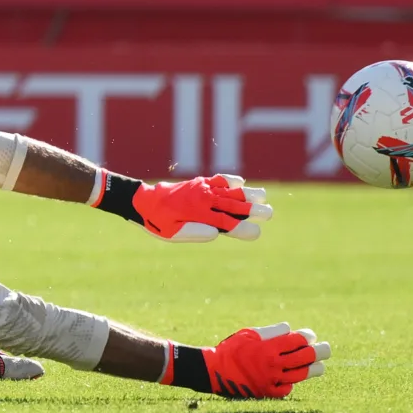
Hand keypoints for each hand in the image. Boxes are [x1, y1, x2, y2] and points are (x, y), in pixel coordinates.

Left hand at [135, 174, 270, 240]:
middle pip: (233, 204)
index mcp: (198, 214)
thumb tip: (215, 233)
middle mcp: (202, 200)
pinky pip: (217, 180)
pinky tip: (240, 183)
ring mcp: (202, 189)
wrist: (143, 200)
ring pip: (229, 190)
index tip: (256, 233)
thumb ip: (193, 232)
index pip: (226, 223)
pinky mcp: (199, 183)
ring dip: (247, 193)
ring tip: (263, 196)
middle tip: (269, 213)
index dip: (242, 228)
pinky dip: (229, 180)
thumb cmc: (158, 221)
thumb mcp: (172, 232)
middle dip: (253, 209)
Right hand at [207, 323, 327, 398]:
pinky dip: (292, 382)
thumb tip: (290, 329)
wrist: (214, 371)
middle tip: (327, 349)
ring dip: (313, 369)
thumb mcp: (248, 334)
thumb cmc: (231, 349)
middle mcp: (273, 364)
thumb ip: (271, 332)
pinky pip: (287, 388)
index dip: (306, 337)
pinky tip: (294, 377)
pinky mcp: (268, 392)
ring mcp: (272, 380)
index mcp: (269, 348)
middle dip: (319, 352)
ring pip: (301, 375)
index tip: (311, 336)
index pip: (296, 341)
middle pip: (304, 358)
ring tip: (320, 366)